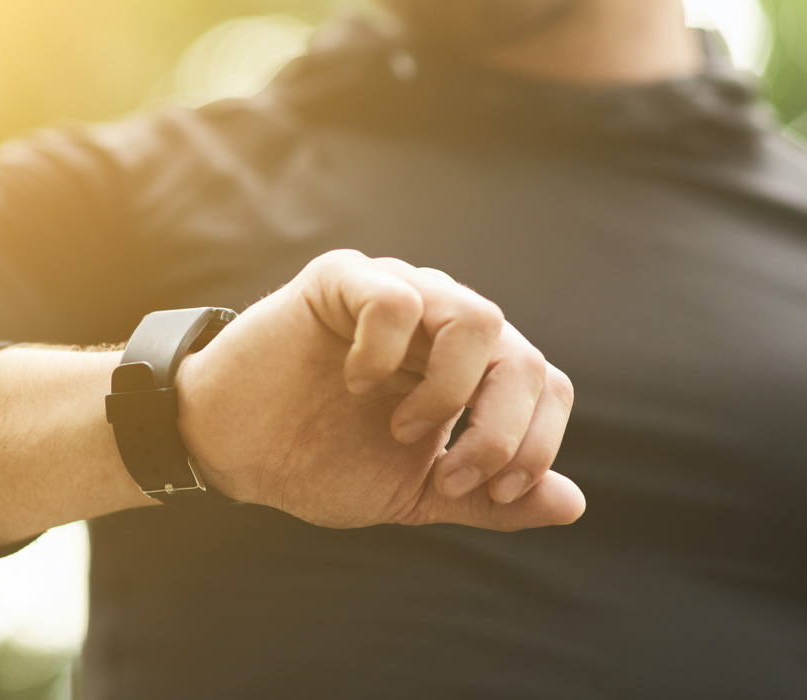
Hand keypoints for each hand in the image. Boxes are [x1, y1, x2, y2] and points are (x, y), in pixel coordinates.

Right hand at [173, 249, 583, 529]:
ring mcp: (400, 292)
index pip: (548, 386)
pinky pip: (398, 298)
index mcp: (473, 369)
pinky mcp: (344, 278)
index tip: (489, 492)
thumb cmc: (322, 462)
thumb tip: (572, 504)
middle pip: (525, 358)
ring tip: (403, 429)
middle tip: (449, 476)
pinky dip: (386, 352)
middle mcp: (446, 322)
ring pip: (478, 319)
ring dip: (451, 392)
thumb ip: (489, 498)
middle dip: (501, 433)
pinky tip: (356, 383)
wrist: (234, 450)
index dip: (535, 445)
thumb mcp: (415, 493)